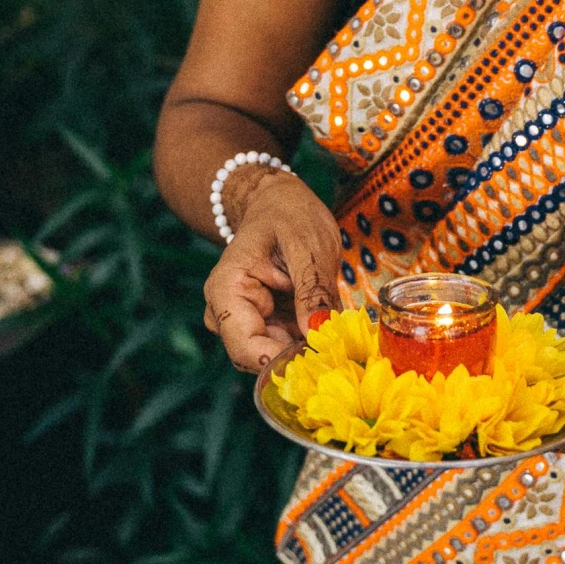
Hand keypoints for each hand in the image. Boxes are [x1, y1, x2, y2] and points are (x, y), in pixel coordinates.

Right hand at [202, 165, 342, 371]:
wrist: (278, 202)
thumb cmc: (289, 214)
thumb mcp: (308, 244)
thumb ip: (312, 288)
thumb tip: (318, 332)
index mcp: (227, 289)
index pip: (244, 345)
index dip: (279, 361)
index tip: (319, 358)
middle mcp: (227, 311)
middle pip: (257, 356)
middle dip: (297, 357)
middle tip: (337, 348)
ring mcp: (245, 319)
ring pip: (272, 355)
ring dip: (304, 351)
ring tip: (335, 333)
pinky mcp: (265, 322)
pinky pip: (284, 344)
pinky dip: (306, 342)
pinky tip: (327, 329)